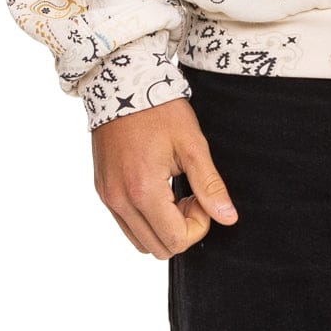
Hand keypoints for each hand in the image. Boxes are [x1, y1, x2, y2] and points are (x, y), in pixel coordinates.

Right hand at [91, 96, 238, 257]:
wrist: (122, 82)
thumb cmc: (158, 108)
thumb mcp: (191, 143)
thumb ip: (209, 184)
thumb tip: (228, 218)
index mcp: (143, 190)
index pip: (175, 240)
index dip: (198, 225)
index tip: (201, 196)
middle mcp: (119, 200)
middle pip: (157, 248)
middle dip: (181, 228)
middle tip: (191, 194)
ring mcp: (108, 197)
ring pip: (140, 241)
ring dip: (163, 226)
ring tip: (174, 190)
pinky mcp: (102, 190)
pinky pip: (125, 224)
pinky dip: (145, 217)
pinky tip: (157, 187)